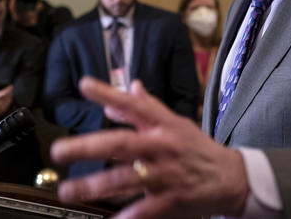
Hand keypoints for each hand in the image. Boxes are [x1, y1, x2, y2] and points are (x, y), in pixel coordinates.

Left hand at [51, 77, 249, 218]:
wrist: (231, 178)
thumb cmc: (198, 148)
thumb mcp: (176, 123)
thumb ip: (148, 107)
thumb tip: (128, 87)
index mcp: (163, 125)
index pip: (135, 104)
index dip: (109, 93)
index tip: (84, 85)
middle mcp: (163, 146)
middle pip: (122, 144)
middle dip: (88, 147)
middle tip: (59, 150)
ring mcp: (166, 175)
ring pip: (125, 179)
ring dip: (94, 185)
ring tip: (68, 190)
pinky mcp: (171, 200)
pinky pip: (143, 210)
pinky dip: (126, 218)